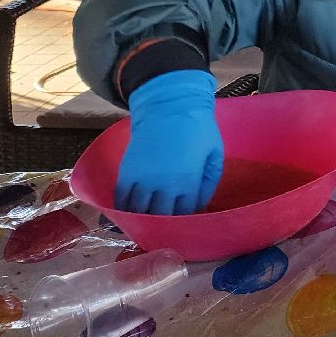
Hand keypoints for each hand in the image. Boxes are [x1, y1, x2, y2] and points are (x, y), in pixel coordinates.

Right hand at [115, 71, 222, 215]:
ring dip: (143, 220)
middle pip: (161, 216)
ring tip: (147, 225)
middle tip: (166, 229)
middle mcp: (164, 184)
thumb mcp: (214, 154)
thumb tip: (199, 206)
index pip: (185, 212)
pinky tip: (130, 213)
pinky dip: (124, 210)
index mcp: (188, 180)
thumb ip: (209, 182)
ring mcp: (143, 179)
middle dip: (165, 225)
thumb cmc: (198, 129)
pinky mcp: (127, 172)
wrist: (169, 106)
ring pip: (140, 212)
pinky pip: (122, 199)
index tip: (184, 222)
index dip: (185, 219)